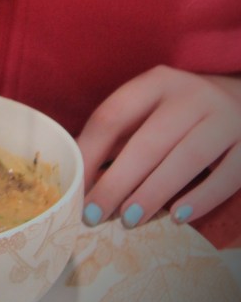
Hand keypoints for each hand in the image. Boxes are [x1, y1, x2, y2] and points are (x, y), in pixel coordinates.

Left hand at [77, 64, 240, 227]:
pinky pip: (225, 175)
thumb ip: (122, 133)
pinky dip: (200, 198)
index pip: (115, 113)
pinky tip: (177, 217)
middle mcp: (191, 95)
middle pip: (148, 141)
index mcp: (157, 82)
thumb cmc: (184, 112)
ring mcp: (224, 118)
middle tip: (95, 213)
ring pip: (186, 159)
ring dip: (154, 192)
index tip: (75, 184)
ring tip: (129, 220)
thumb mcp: (153, 107)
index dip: (91, 150)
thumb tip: (82, 174)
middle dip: (117, 181)